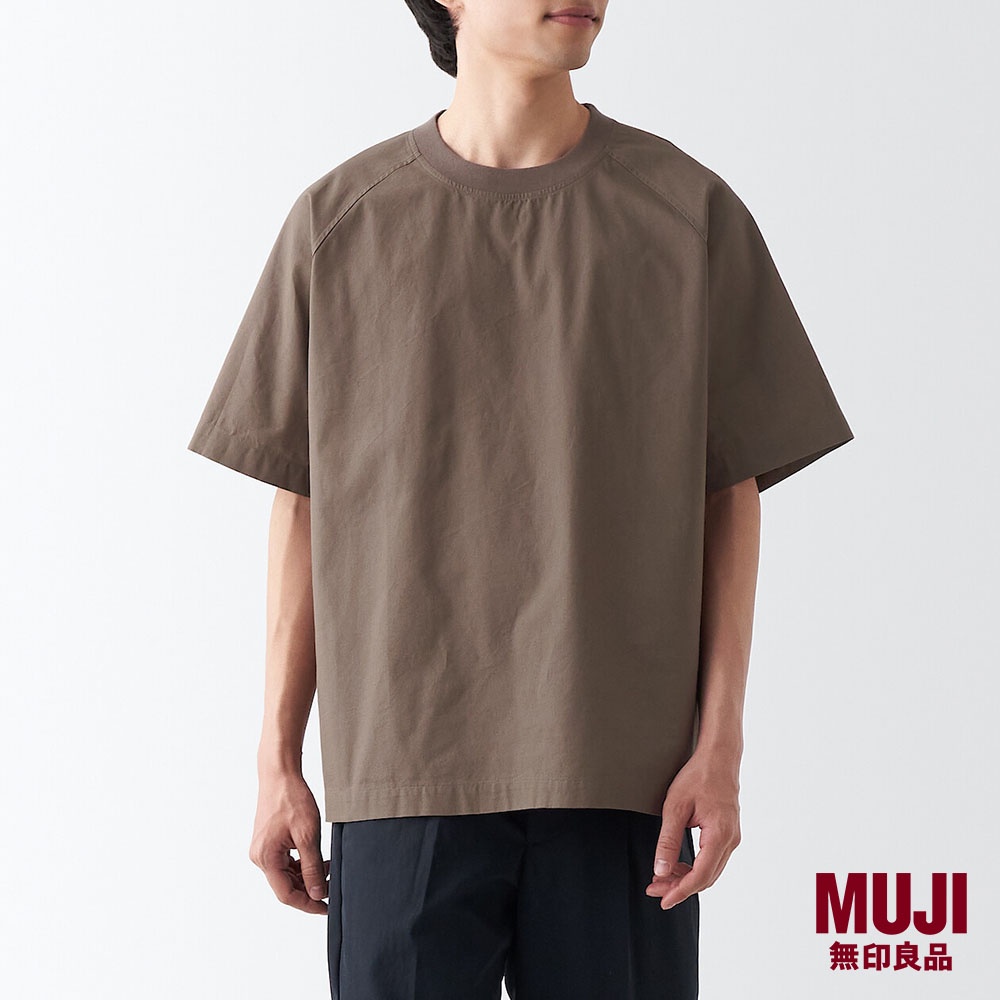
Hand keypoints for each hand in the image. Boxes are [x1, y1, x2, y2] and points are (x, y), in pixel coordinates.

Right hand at [249, 771, 328, 913]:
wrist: (280, 775)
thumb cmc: (292, 799)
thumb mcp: (308, 835)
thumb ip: (312, 867)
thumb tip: (317, 893)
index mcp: (266, 859)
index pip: (287, 894)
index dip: (308, 904)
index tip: (326, 908)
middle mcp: (259, 858)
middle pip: (285, 886)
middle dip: (309, 890)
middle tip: (331, 888)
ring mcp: (262, 850)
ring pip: (286, 875)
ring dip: (306, 876)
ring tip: (328, 869)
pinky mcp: (267, 843)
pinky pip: (284, 863)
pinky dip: (300, 865)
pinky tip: (317, 859)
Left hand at [645, 747, 741, 908]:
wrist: (719, 758)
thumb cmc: (698, 777)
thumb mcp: (675, 807)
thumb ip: (668, 841)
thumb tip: (661, 870)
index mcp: (720, 835)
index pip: (700, 876)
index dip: (680, 892)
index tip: (663, 900)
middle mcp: (731, 841)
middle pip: (706, 878)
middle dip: (679, 887)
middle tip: (654, 888)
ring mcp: (732, 838)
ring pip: (709, 871)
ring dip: (686, 878)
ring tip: (660, 878)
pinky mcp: (727, 834)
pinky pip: (711, 860)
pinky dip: (694, 867)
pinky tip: (676, 865)